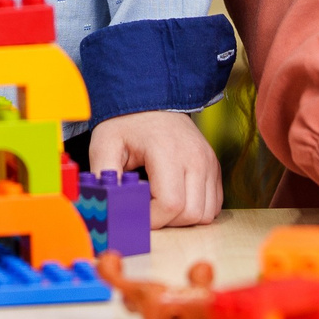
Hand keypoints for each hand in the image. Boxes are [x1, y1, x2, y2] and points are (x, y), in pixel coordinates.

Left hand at [88, 110, 222, 227]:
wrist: (151, 98)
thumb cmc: (126, 123)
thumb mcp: (105, 145)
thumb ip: (104, 176)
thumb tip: (106, 206)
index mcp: (168, 151)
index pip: (170, 204)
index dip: (151, 219)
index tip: (134, 210)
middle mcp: (195, 157)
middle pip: (191, 214)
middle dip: (166, 221)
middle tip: (146, 208)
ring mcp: (208, 162)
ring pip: (206, 214)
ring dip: (182, 218)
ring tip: (160, 203)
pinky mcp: (214, 166)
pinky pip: (214, 205)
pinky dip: (196, 209)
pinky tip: (175, 198)